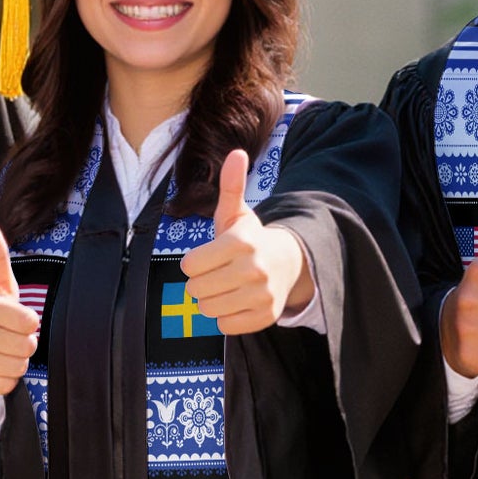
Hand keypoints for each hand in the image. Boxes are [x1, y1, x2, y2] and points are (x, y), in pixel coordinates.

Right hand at [0, 221, 40, 416]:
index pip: (29, 321)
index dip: (29, 323)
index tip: (17, 318)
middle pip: (26, 346)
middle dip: (25, 344)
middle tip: (9, 337)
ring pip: (17, 366)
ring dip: (16, 361)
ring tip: (2, 351)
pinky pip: (6, 384)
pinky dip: (6, 379)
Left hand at [178, 149, 310, 334]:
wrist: (288, 263)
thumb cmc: (250, 239)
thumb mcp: (237, 213)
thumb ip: (231, 185)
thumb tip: (237, 152)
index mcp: (242, 243)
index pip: (190, 265)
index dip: (193, 263)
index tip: (207, 258)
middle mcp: (254, 270)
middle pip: (195, 290)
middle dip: (200, 282)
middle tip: (216, 273)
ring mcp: (262, 295)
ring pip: (208, 310)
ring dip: (211, 300)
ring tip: (225, 287)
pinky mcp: (265, 317)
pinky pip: (225, 326)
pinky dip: (225, 316)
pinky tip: (236, 301)